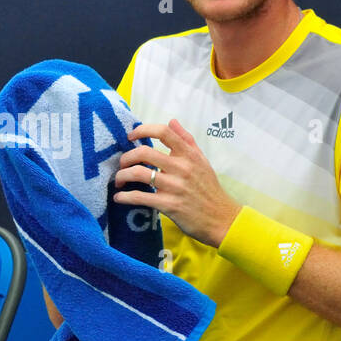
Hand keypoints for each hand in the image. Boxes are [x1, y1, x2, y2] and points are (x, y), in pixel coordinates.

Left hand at [113, 119, 239, 247]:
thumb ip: (186, 140)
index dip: (143, 130)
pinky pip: (140, 197)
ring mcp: (174, 186)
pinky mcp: (169, 205)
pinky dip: (124, 196)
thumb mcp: (202, 161)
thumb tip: (172, 121)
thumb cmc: (209, 189)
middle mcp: (181, 167)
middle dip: (126, 158)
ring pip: (138, 173)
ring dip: (122, 176)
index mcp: (189, 155)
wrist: (221, 218)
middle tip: (122, 164)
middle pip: (144, 152)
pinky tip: (119, 197)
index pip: (164, 132)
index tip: (131, 136)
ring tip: (119, 180)